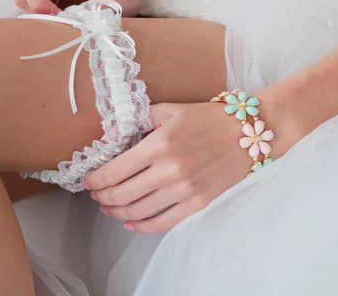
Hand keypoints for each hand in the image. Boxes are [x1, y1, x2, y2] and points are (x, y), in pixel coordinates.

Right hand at [14, 0, 146, 15]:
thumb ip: (93, 16)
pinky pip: (36, 11)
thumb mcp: (112, 2)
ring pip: (27, 2)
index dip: (36, 0)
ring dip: (40, 18)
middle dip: (35, 11)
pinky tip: (64, 25)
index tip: (54, 17)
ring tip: (63, 25)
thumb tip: (74, 32)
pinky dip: (45, 21)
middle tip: (57, 24)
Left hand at [85, 102, 279, 233]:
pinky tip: (130, 222)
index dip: (95, 180)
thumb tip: (108, 138)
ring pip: (138, 211)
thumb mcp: (169, 110)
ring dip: (116, 212)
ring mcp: (184, 190)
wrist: (249, 133)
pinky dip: (141, 226)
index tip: (88, 180)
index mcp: (158, 145)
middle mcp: (169, 171)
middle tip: (95, 194)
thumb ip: (137, 121)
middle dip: (102, 196)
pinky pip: (162, 222)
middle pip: (121, 194)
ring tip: (108, 207)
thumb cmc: (207, 118)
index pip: (114, 171)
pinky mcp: (197, 203)